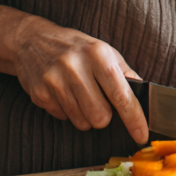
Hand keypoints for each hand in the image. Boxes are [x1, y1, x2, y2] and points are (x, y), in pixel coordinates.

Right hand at [13, 17, 148, 143]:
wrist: (31, 40)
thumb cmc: (75, 47)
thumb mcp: (103, 50)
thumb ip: (124, 72)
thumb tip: (143, 94)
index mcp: (98, 54)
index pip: (121, 94)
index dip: (134, 119)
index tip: (141, 135)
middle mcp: (76, 68)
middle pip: (100, 117)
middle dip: (104, 116)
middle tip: (98, 101)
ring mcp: (55, 81)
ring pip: (82, 122)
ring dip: (86, 116)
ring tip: (79, 95)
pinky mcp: (40, 94)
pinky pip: (64, 118)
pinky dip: (68, 112)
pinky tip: (63, 93)